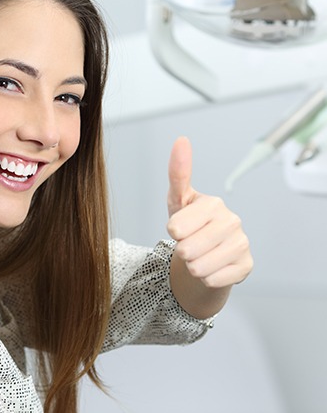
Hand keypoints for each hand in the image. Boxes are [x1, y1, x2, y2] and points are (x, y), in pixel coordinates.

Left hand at [167, 137, 252, 289]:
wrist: (205, 253)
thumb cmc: (189, 224)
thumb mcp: (177, 200)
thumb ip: (178, 173)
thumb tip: (181, 140)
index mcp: (213, 204)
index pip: (176, 227)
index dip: (173, 231)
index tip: (179, 227)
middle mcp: (232, 221)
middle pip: (186, 249)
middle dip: (182, 250)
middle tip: (189, 244)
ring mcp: (242, 243)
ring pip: (199, 267)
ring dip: (192, 266)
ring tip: (199, 255)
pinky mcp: (246, 265)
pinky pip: (212, 280)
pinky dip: (206, 277)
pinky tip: (212, 266)